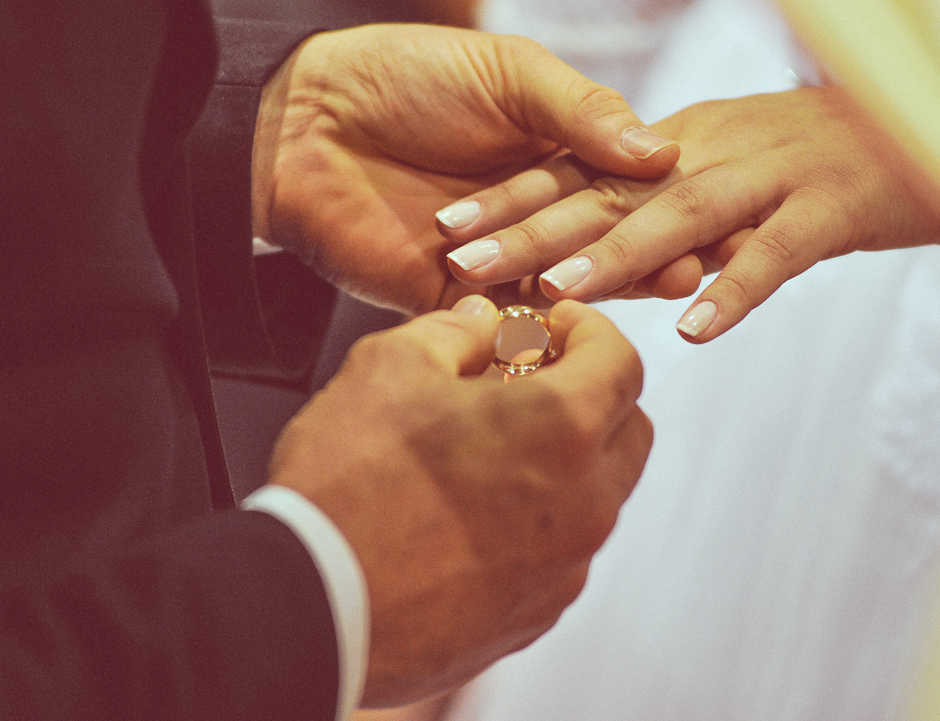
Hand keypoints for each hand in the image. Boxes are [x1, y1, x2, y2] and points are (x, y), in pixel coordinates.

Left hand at [252, 24, 678, 315]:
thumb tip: (663, 151)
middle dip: (648, 249)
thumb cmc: (404, 77)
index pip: (619, 186)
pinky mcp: (453, 296)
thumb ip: (582, 111)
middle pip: (599, 239)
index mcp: (550, 154)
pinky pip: (506, 314)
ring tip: (666, 283)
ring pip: (562, 281)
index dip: (660, 200)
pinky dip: (544, 315)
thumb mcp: (508, 72)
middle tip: (697, 261)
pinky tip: (583, 312)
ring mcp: (494, 257)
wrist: (306, 119)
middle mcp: (529, 211)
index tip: (709, 211)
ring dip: (610, 286)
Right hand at [267, 295, 651, 706]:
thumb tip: (486, 323)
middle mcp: (584, 503)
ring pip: (598, 496)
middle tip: (533, 380)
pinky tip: (475, 510)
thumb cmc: (348, 483)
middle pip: (629, 430)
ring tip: (492, 447)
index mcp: (562, 428)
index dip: (591, 330)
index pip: (621, 361)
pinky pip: (561, 553)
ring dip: (568, 460)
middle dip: (595, 394)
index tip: (556, 326)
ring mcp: (564, 568)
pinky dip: (539, 520)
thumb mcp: (390, 366)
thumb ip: (456, 331)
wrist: (310, 606)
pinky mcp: (535, 616)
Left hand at [437, 86, 939, 340]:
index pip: (582, 171)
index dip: (515, 199)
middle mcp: (714, 151)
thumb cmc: (829, 154)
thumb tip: (610, 253)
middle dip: (535, 227)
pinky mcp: (836, 207)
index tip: (449, 229)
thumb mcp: (736, 163)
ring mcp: (774, 177)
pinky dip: (738, 287)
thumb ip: (673, 199)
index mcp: (683, 140)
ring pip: (683, 214)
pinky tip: (694, 330)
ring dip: (620, 252)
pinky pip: (781, 251)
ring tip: (560, 292)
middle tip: (465, 262)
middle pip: (612, 192)